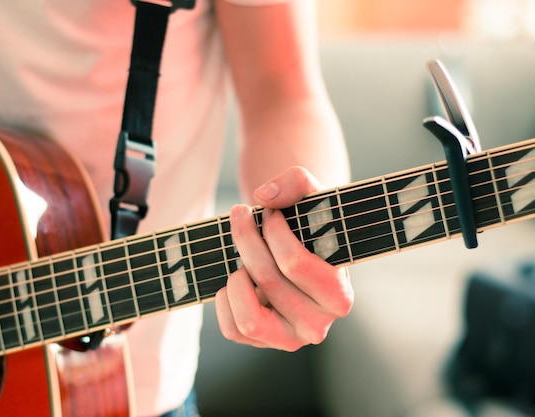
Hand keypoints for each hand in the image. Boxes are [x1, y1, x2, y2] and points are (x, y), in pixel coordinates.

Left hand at [215, 166, 352, 350]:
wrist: (298, 252)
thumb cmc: (309, 226)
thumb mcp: (312, 196)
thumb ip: (297, 181)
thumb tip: (264, 196)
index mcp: (339, 296)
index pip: (294, 264)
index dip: (273, 231)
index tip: (270, 212)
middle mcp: (318, 326)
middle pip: (267, 279)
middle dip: (247, 239)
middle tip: (241, 213)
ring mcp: (289, 339)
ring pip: (249, 316)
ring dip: (237, 275)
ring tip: (241, 256)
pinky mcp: (262, 342)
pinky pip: (232, 328)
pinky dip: (226, 300)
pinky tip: (237, 278)